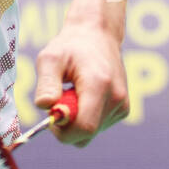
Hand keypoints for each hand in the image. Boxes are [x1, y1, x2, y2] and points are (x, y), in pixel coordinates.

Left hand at [34, 21, 129, 145]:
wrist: (98, 35)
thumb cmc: (70, 46)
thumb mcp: (51, 58)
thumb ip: (47, 83)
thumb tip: (44, 106)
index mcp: (99, 84)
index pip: (84, 127)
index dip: (62, 130)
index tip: (50, 114)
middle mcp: (116, 98)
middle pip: (86, 134)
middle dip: (66, 125)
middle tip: (58, 99)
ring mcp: (123, 106)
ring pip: (90, 133)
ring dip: (75, 119)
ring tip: (73, 91)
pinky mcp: (123, 110)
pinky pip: (97, 127)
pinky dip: (85, 116)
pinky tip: (83, 95)